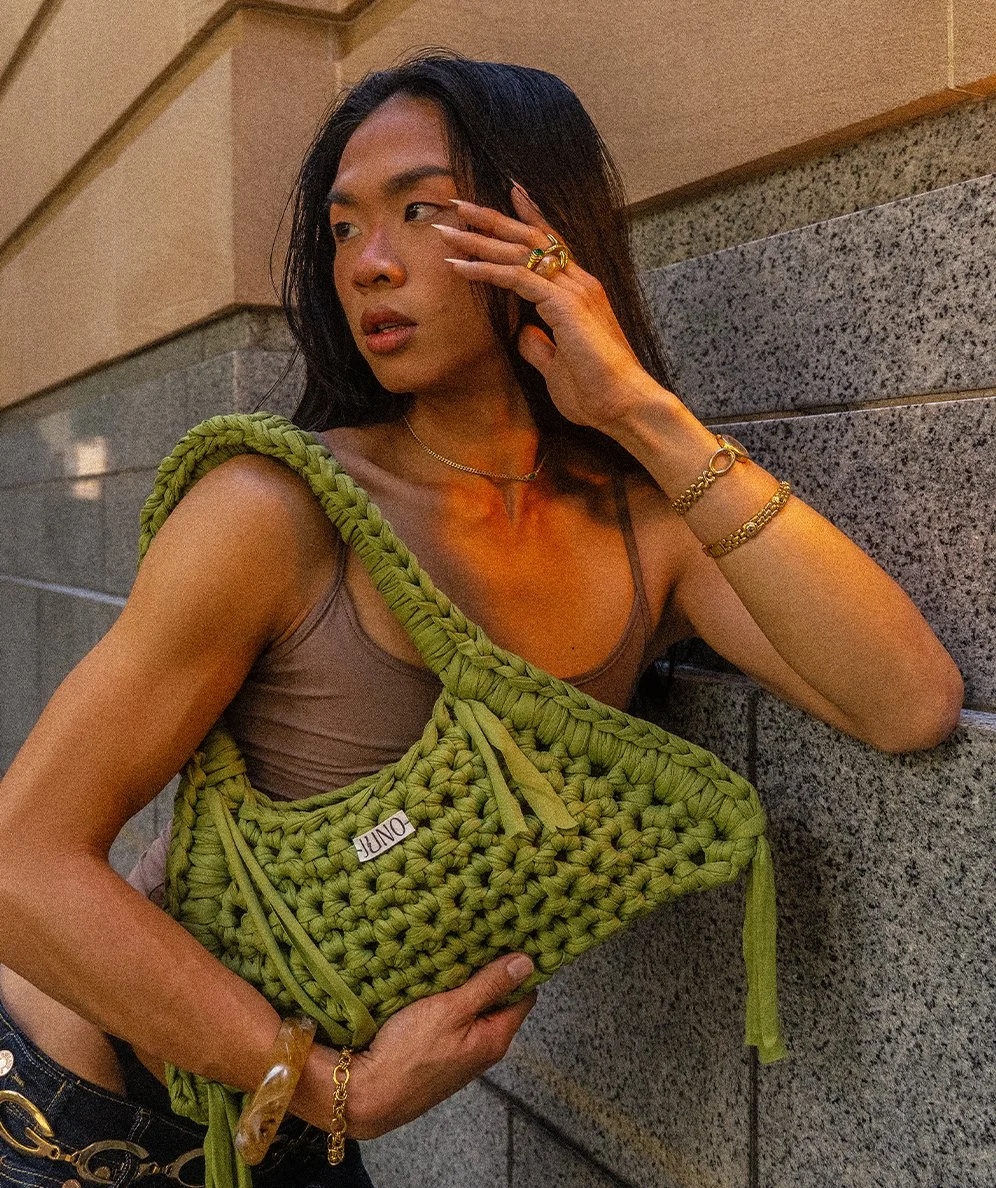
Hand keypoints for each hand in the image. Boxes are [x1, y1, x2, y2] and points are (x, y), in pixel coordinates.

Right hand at [343, 953, 536, 1138]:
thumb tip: (526, 964)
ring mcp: (460, 1054)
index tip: (510, 940)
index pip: (524, 995)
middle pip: (498, 1002)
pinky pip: (453, 1021)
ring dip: (466, 986)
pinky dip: (449, 1001)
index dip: (520, 967)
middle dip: (491, 972)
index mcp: (495, 1039)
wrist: (367, 1094)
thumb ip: (489, 986)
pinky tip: (436, 984)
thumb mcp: (452, 1009)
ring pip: (473, 1010)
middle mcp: (483, 1049)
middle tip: (479, 940)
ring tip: (455, 955)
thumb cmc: (408, 1054)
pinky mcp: (439, 1056)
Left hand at [435, 187, 659, 433]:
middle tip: (458, 204)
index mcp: (581, 292)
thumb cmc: (596, 392)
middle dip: (492, 220)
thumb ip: (540, 345)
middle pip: (531, 238)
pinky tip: (459, 267)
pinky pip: (517, 278)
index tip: (509, 193)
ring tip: (446, 231)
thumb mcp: (557, 365)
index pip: (553, 243)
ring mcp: (574, 291)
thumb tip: (523, 334)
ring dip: (479, 240)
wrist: (624, 406)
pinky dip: (486, 270)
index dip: (529, 216)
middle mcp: (579, 283)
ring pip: (520, 252)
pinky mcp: (564, 305)